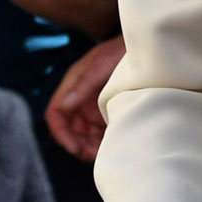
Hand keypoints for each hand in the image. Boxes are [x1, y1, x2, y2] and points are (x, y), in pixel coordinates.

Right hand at [46, 36, 124, 159]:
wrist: (145, 47)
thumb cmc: (120, 50)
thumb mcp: (102, 64)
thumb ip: (83, 84)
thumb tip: (64, 105)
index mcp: (73, 85)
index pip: (55, 114)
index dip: (62, 134)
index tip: (75, 148)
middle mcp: (80, 97)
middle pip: (70, 129)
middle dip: (78, 144)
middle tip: (94, 155)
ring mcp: (93, 104)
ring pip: (84, 133)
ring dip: (90, 145)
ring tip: (104, 152)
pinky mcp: (106, 109)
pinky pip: (98, 131)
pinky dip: (102, 140)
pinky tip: (113, 144)